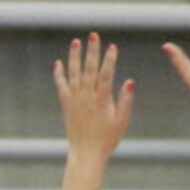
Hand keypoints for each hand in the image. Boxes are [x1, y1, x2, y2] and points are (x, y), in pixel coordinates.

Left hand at [53, 33, 134, 159]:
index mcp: (102, 101)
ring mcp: (75, 100)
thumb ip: (126, 101)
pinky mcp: (66, 104)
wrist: (86, 154)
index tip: (112, 47)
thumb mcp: (122, 122)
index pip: (106, 75)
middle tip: (93, 35)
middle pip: (89, 69)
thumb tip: (130, 82)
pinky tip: (59, 63)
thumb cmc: (107, 140)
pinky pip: (61, 86)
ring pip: (74, 73)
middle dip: (92, 51)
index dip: (109, 60)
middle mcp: (86, 97)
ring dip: (74, 57)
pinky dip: (59, 74)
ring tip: (76, 42)